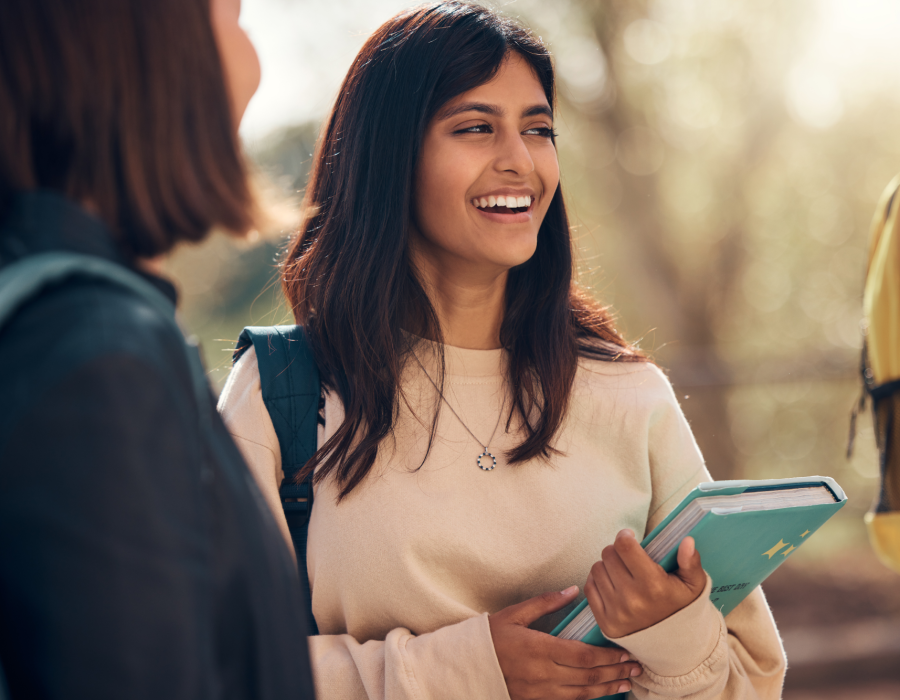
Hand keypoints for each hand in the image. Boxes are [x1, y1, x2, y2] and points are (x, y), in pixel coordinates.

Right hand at [489, 585, 642, 699]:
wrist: (466, 666)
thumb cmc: (490, 637)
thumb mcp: (514, 614)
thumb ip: (545, 602)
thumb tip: (572, 590)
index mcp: (539, 649)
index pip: (583, 656)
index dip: (608, 657)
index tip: (627, 652)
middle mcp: (542, 674)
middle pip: (588, 677)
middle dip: (615, 672)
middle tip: (637, 668)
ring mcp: (539, 692)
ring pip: (581, 694)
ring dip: (606, 688)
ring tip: (626, 684)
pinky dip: (587, 698)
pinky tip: (600, 693)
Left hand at [585, 530, 706, 638]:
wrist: (675, 646)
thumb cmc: (683, 608)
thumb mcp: (694, 584)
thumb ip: (690, 562)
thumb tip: (687, 540)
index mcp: (654, 586)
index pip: (625, 547)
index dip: (624, 536)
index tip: (629, 536)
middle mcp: (632, 599)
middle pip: (608, 555)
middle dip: (617, 550)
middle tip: (626, 556)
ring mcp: (616, 613)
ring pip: (597, 569)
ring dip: (606, 565)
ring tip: (620, 570)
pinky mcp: (605, 623)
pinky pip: (590, 588)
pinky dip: (596, 580)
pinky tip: (610, 581)